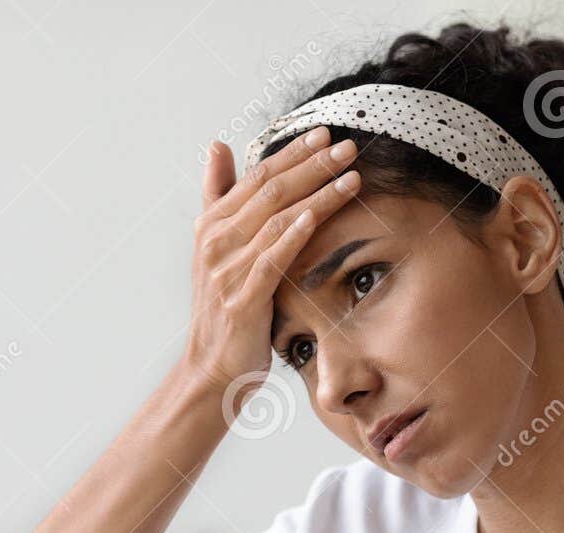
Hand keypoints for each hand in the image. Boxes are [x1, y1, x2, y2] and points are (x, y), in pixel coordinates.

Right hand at [178, 129, 361, 398]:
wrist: (211, 368)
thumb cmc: (224, 308)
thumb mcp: (217, 248)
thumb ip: (219, 196)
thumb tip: (218, 146)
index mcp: (211, 225)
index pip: (257, 177)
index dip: (292, 153)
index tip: (326, 134)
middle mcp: (215, 242)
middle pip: (270, 191)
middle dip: (312, 166)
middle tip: (349, 147)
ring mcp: (226, 271)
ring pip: (277, 220)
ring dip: (317, 194)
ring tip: (352, 175)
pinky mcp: (241, 300)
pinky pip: (272, 259)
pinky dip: (295, 234)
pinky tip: (320, 215)